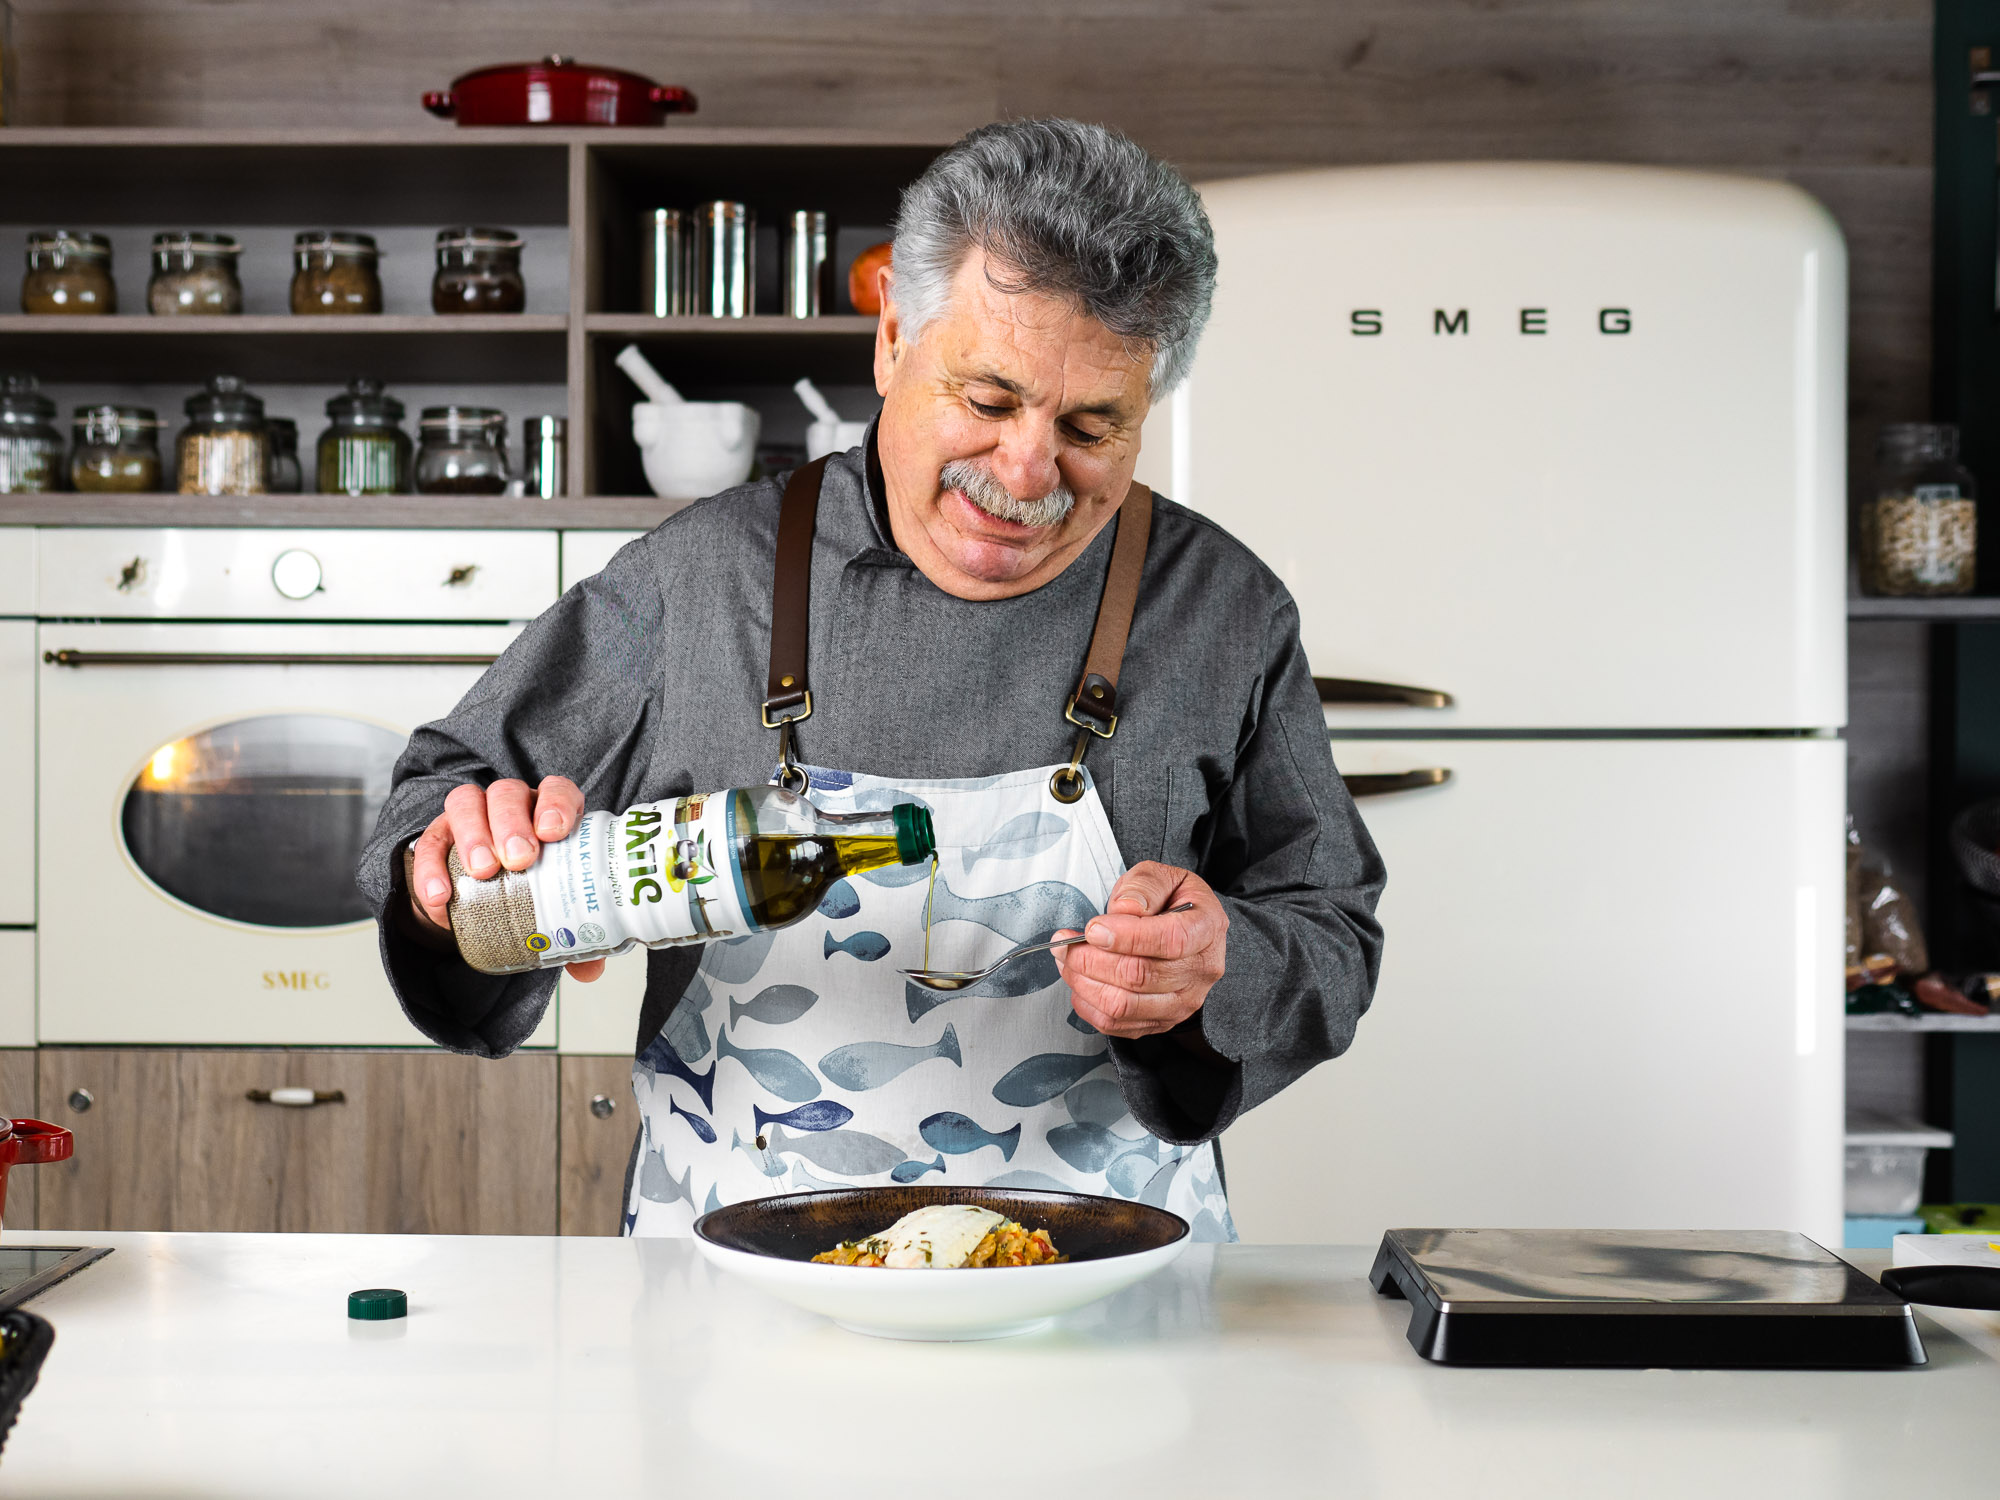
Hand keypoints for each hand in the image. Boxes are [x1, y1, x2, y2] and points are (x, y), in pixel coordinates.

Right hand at [407, 775, 604, 981]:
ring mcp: (473, 816)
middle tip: (519, 859)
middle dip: (513, 823)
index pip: (557, 791)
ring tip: (483, 872)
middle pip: (509, 794)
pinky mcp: (439, 837)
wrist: (484, 903)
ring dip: (475, 834)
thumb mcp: (557, 910)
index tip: (554, 831)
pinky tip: (440, 897)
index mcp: (549, 814)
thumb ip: (575, 934)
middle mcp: (512, 806)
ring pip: (467, 803)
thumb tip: (589, 971)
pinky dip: (432, 869)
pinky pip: (429, 843)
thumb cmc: (532, 894)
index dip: (557, 803)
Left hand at [1055, 862, 1226, 1037]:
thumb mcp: (1163, 876)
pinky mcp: (1161, 1020)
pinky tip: (1080, 983)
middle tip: (1065, 943)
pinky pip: (1117, 1025)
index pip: (1171, 940)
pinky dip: (1089, 1006)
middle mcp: (1200, 971)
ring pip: (1124, 1005)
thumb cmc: (1172, 901)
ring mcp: (1183, 1002)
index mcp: (1206, 928)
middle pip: (1140, 976)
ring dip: (1084, 983)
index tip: (1093, 929)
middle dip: (1091, 959)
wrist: (1186, 929)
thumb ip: (1144, 886)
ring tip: (1068, 961)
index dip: (1126, 936)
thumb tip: (1124, 910)